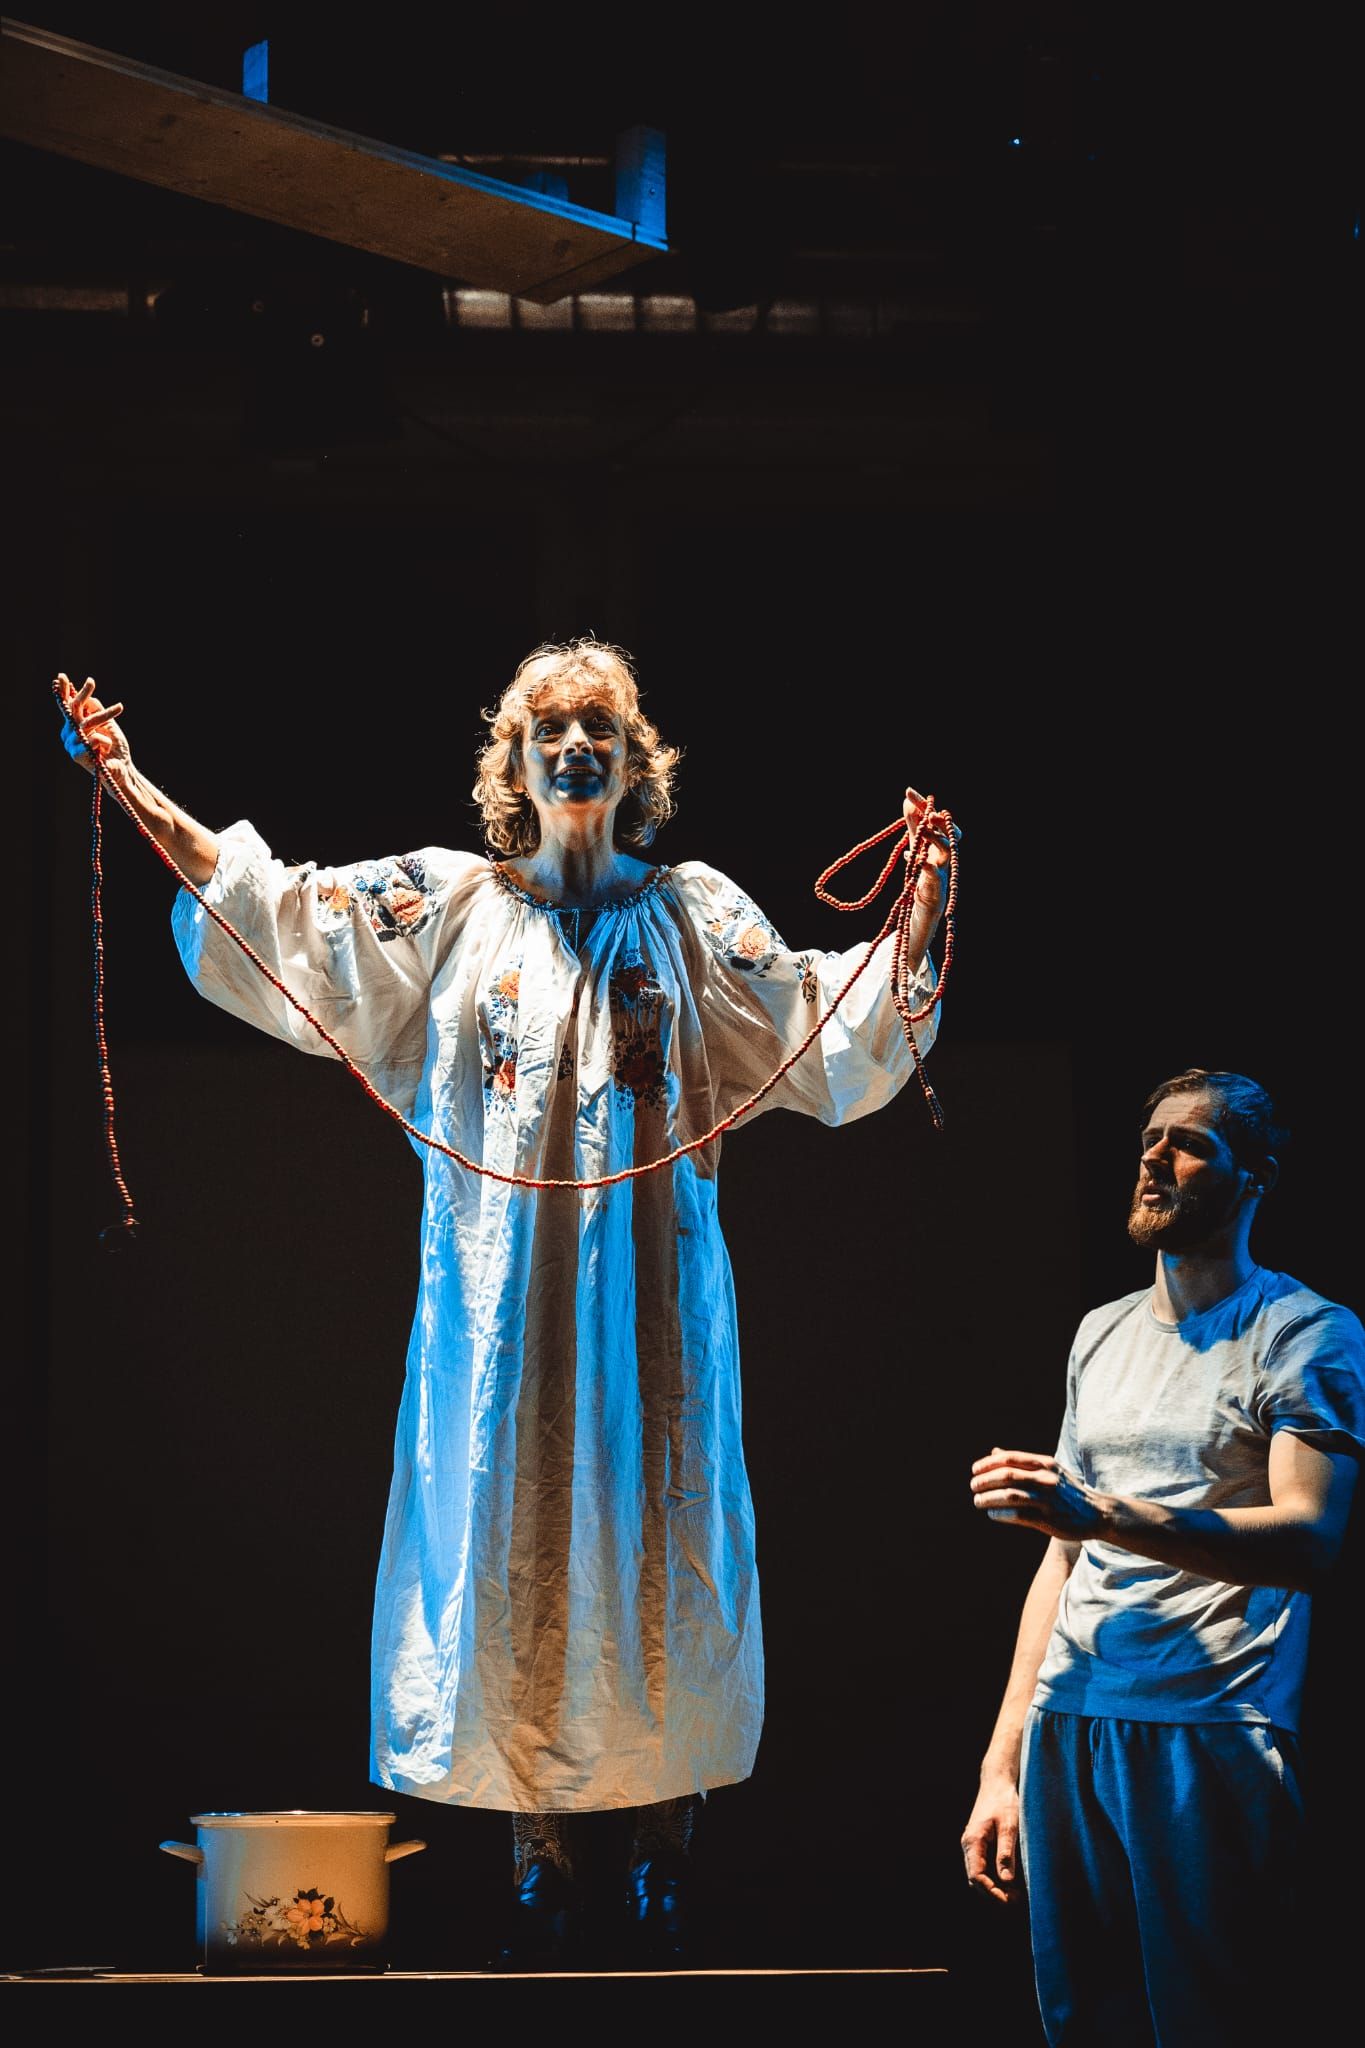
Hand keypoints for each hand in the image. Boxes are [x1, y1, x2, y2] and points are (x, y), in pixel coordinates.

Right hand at [56, 672, 129, 776]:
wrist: (122, 769)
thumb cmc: (114, 746)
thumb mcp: (107, 723)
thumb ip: (96, 710)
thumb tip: (89, 698)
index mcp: (73, 725)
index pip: (68, 706)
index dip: (65, 692)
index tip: (62, 676)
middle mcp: (69, 733)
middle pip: (73, 710)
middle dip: (82, 694)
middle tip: (91, 681)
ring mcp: (71, 744)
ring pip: (86, 722)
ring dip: (105, 714)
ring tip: (119, 708)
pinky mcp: (76, 755)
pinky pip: (92, 739)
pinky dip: (105, 740)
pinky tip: (106, 749)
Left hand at [902, 784, 958, 911]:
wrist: (926, 903)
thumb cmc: (925, 871)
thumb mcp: (917, 844)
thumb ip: (914, 824)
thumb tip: (907, 800)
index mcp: (940, 839)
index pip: (934, 818)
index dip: (923, 804)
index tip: (908, 791)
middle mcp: (944, 852)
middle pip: (951, 832)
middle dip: (942, 821)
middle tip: (930, 813)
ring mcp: (943, 868)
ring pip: (947, 851)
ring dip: (937, 839)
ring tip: (925, 831)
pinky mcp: (936, 885)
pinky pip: (935, 875)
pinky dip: (928, 868)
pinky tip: (918, 861)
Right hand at [961, 1771, 1022, 1905]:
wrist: (998, 1781)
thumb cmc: (1004, 1801)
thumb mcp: (1009, 1826)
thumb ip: (1006, 1853)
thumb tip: (1006, 1880)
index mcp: (973, 1841)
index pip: (976, 1876)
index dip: (992, 1892)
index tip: (1009, 1901)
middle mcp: (969, 1845)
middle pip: (975, 1879)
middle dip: (993, 1893)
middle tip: (1016, 1900)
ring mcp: (973, 1844)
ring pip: (979, 1874)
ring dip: (994, 1887)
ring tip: (1016, 1894)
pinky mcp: (980, 1843)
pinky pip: (984, 1866)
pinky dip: (995, 1877)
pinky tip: (1011, 1880)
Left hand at [970, 1447, 1105, 1539]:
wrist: (1096, 1513)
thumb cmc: (1067, 1490)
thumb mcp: (1049, 1470)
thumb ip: (1022, 1462)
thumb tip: (994, 1452)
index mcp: (1045, 1463)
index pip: (1010, 1458)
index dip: (988, 1463)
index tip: (974, 1470)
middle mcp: (1046, 1479)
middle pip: (1007, 1476)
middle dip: (985, 1481)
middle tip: (973, 1486)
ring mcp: (1048, 1499)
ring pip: (1010, 1496)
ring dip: (989, 1498)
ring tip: (978, 1501)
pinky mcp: (1048, 1519)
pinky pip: (1018, 1515)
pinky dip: (1001, 1514)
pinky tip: (992, 1514)